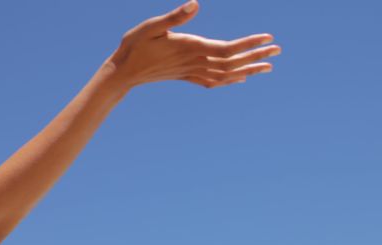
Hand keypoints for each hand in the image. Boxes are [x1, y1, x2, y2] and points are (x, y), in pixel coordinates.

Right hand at [106, 0, 280, 89]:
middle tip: (279, 50)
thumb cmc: (134, 46)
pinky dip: (229, 80)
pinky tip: (239, 79)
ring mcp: (190, 71)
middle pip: (232, 62)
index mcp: (190, 48)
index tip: (269, 38)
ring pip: (226, 74)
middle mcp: (194, 62)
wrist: (121, 72)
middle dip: (256, 56)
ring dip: (248, 70)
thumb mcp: (151, 26)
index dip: (249, 44)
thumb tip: (195, 4)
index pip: (227, 48)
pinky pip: (212, 81)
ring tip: (267, 67)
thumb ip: (174, 17)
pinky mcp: (185, 76)